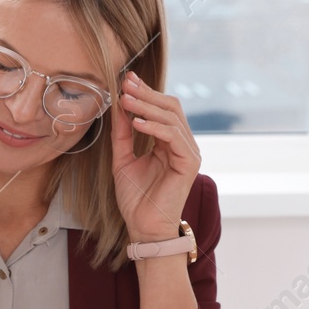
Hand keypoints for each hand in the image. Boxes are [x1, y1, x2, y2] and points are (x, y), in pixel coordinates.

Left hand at [110, 71, 201, 241]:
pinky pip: (174, 136)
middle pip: (170, 107)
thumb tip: (118, 105)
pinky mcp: (189, 163)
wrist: (143, 227)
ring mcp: (188, 152)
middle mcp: (183, 144)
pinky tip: (136, 123)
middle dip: (146, 93)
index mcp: (169, 141)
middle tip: (126, 83)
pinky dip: (155, 127)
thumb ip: (122, 134)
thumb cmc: (136, 199)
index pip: (162, 108)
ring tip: (125, 100)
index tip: (126, 80)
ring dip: (147, 106)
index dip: (145, 93)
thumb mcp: (123, 159)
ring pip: (172, 118)